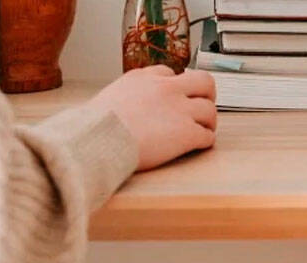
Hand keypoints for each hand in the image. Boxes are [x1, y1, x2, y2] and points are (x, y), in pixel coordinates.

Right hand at [90, 66, 216, 170]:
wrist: (98, 139)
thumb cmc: (96, 126)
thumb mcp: (111, 96)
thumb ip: (129, 95)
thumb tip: (131, 107)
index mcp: (144, 78)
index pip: (170, 73)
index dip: (176, 87)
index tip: (175, 97)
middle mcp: (166, 89)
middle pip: (204, 81)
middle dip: (206, 95)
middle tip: (202, 107)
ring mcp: (179, 110)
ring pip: (210, 110)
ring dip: (208, 122)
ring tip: (202, 130)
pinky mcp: (186, 133)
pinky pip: (207, 136)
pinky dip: (205, 141)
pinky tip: (197, 146)